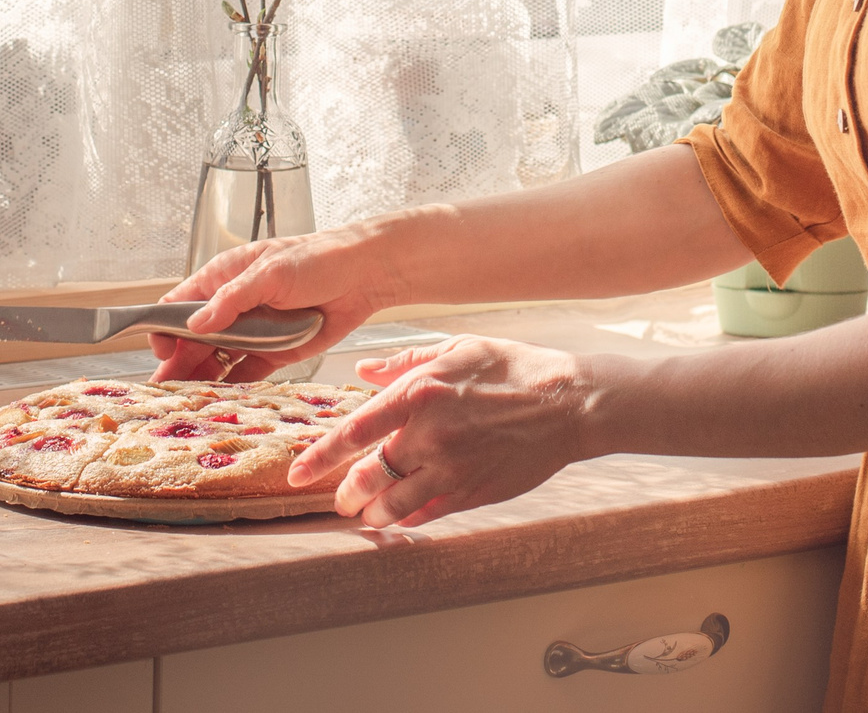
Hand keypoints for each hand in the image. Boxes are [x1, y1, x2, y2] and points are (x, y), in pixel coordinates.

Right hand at [149, 223, 396, 383]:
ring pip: (216, 359)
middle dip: (177, 363)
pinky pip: (246, 374)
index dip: (165, 328)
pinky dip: (231, 387)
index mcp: (224, 278)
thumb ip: (233, 299)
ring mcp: (253, 331)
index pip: (180, 305)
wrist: (365, 275)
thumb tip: (196, 324)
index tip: (162, 352)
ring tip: (184, 404)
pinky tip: (218, 403)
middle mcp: (233, 307)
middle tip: (164, 392)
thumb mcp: (271, 272)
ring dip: (200, 379)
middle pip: (194, 339)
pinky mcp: (275, 352)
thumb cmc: (317, 259)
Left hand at [288, 336, 593, 527]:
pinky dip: (408, 517)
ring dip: (372, 513)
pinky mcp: (472, 492)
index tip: (297, 472)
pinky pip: (426, 514)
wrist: (569, 403)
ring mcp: (451, 469)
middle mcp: (429, 436)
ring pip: (393, 505)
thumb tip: (362, 370)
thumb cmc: (514, 369)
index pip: (354, 432)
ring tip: (365, 512)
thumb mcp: (457, 349)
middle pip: (367, 477)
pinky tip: (403, 515)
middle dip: (344, 494)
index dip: (320, 457)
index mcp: (420, 394)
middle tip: (338, 499)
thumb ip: (404, 361)